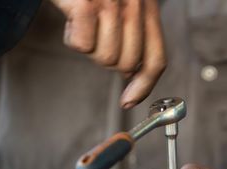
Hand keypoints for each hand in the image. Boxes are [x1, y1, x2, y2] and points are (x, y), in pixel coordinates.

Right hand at [51, 0, 166, 107]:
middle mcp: (136, 4)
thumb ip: (131, 33)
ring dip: (87, 46)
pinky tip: (70, 16)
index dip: (143, 86)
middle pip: (127, 64)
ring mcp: (113, 3)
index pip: (156, 59)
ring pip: (105, 58)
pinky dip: (71, 37)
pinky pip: (81, 45)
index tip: (128, 101)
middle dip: (105, 59)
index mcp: (147, 7)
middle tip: (93, 36)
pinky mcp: (88, 4)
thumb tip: (130, 75)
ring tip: (82, 21)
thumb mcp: (119, 3)